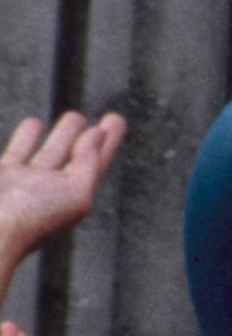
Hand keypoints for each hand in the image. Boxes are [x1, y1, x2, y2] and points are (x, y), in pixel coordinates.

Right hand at [0, 111, 126, 259]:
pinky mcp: (1, 176)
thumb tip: (96, 134)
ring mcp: (23, 185)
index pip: (95, 165)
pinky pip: (18, 152)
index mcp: (71, 199)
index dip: (108, 143)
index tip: (116, 119)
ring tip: (75, 117)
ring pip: (47, 153)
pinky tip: (33, 124)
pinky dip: (26, 139)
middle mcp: (49, 192)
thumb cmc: (28, 218)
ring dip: (62, 135)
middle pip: (75, 159)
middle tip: (105, 119)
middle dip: (88, 138)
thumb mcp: (74, 193)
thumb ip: (89, 164)